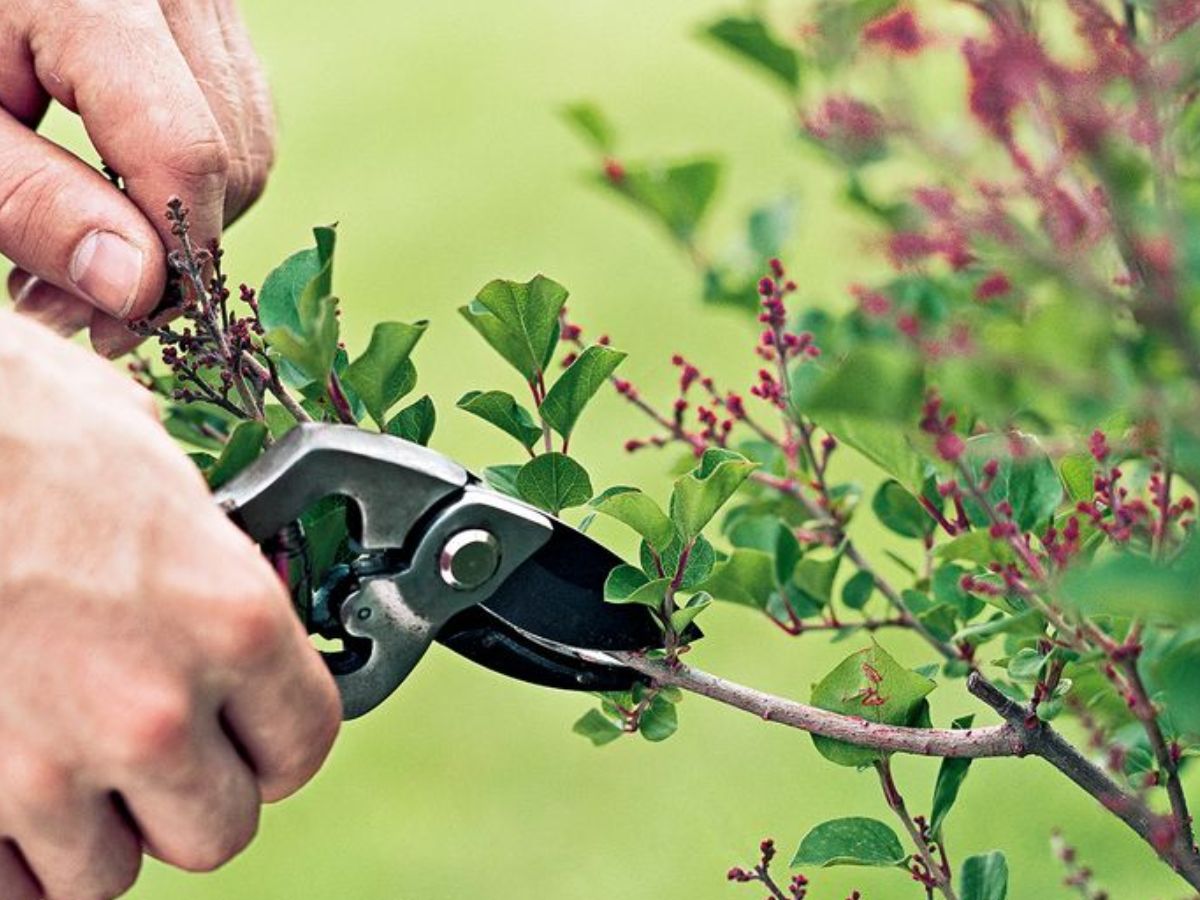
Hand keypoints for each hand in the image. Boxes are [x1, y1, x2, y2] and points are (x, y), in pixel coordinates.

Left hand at [0, 0, 274, 356]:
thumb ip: (31, 199)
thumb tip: (137, 290)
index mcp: (101, 0)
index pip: (186, 154)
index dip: (167, 261)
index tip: (112, 326)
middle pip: (232, 158)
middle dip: (171, 249)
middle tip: (75, 299)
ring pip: (248, 144)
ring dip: (185, 219)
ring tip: (91, 251)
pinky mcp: (207, 12)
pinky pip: (235, 112)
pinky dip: (189, 173)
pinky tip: (118, 193)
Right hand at [0, 311, 339, 898]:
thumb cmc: (27, 426)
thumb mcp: (160, 474)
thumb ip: (209, 558)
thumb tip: (223, 576)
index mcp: (232, 619)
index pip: (304, 744)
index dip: (280, 744)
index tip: (256, 734)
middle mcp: (157, 704)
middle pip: (219, 830)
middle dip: (196, 798)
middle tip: (167, 755)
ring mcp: (53, 760)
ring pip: (110, 872)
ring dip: (102, 831)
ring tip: (80, 768)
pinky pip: (16, 886)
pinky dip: (19, 857)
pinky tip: (16, 796)